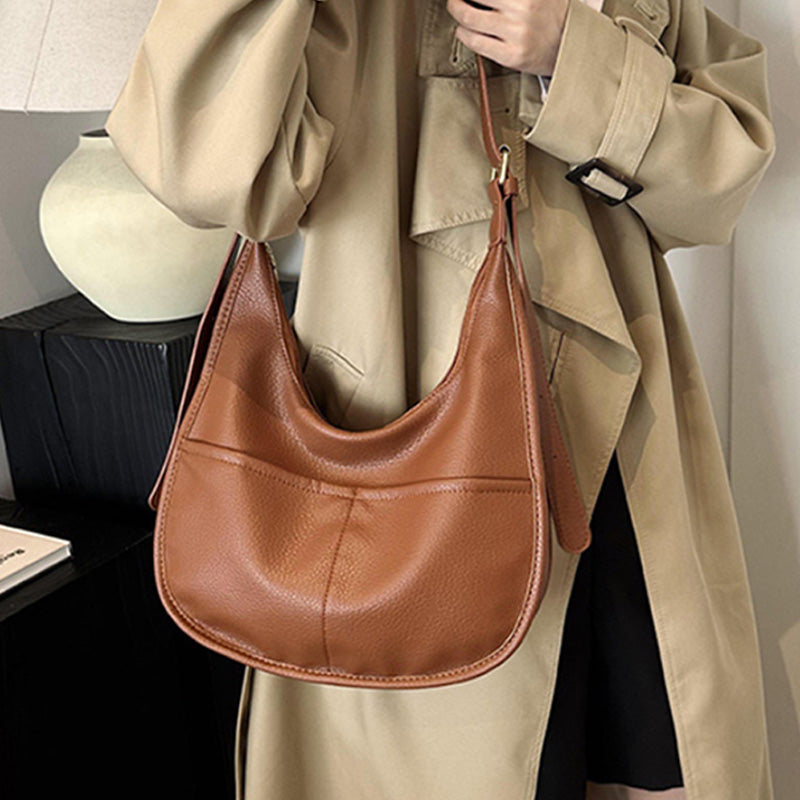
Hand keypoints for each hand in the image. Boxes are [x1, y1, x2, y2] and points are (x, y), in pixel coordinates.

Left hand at [447, 0, 568, 75]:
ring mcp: (516, 34)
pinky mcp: (512, 56)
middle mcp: (523, 9)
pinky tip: (464, 29)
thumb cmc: (554, 14)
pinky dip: (463, 33)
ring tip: (457, 8)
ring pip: (469, 18)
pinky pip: (476, 42)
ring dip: (456, 11)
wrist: (572, 46)